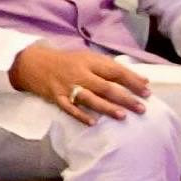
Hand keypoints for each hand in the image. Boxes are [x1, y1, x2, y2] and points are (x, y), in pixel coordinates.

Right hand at [11, 42, 150, 122]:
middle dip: (125, 98)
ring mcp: (67, 86)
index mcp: (88, 61)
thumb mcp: (88, 58)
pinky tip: (93, 123)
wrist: (33, 63)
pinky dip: (80, 115)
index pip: (114, 71)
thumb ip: (112, 68)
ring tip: (122, 116)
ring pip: (89, 98)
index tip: (147, 91)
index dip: (132, 81)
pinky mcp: (57, 97)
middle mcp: (79, 73)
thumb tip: (142, 80)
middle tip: (142, 108)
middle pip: (105, 87)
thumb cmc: (67, 61)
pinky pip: (69, 108)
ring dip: (106, 107)